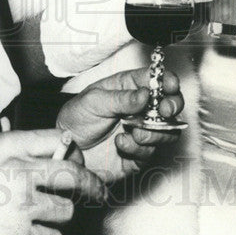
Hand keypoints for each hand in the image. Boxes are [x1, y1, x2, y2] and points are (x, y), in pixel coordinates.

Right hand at [0, 128, 104, 234]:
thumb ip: (16, 142)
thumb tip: (40, 133)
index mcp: (13, 151)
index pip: (60, 144)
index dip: (74, 153)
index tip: (81, 163)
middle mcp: (23, 176)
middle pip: (75, 177)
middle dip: (89, 185)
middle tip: (97, 192)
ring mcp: (23, 209)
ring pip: (66, 211)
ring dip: (59, 215)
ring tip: (44, 216)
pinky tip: (34, 234)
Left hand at [57, 67, 184, 180]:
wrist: (63, 149)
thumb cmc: (76, 117)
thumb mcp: (93, 101)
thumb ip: (121, 98)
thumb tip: (146, 94)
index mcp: (130, 88)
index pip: (156, 80)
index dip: (168, 81)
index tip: (171, 86)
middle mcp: (140, 109)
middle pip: (170, 105)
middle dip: (172, 107)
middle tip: (165, 111)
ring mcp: (141, 131)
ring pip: (166, 131)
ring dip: (155, 132)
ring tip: (135, 132)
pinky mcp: (138, 154)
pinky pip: (150, 152)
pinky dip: (138, 149)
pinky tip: (120, 143)